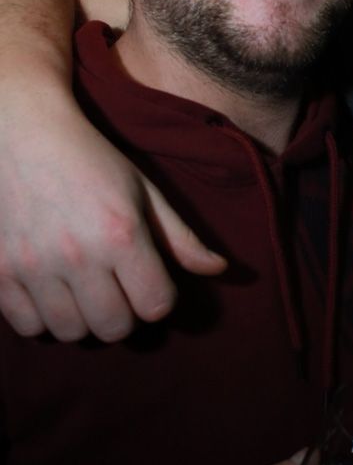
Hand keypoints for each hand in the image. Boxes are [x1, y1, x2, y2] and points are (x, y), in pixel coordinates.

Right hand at [0, 103, 224, 341]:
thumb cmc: (90, 160)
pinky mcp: (1, 270)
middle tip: (117, 291)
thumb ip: (180, 237)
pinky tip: (51, 293)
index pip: (156, 306)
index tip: (148, 281)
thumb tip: (218, 269)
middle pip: (114, 328)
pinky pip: (28, 326)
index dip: (158, 298)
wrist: (22, 132)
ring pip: (70, 332)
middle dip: (124, 315)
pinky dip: (42, 319)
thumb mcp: (143, 190)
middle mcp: (77, 255)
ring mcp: (34, 265)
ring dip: (84, 320)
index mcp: (120, 233)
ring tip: (84, 292)